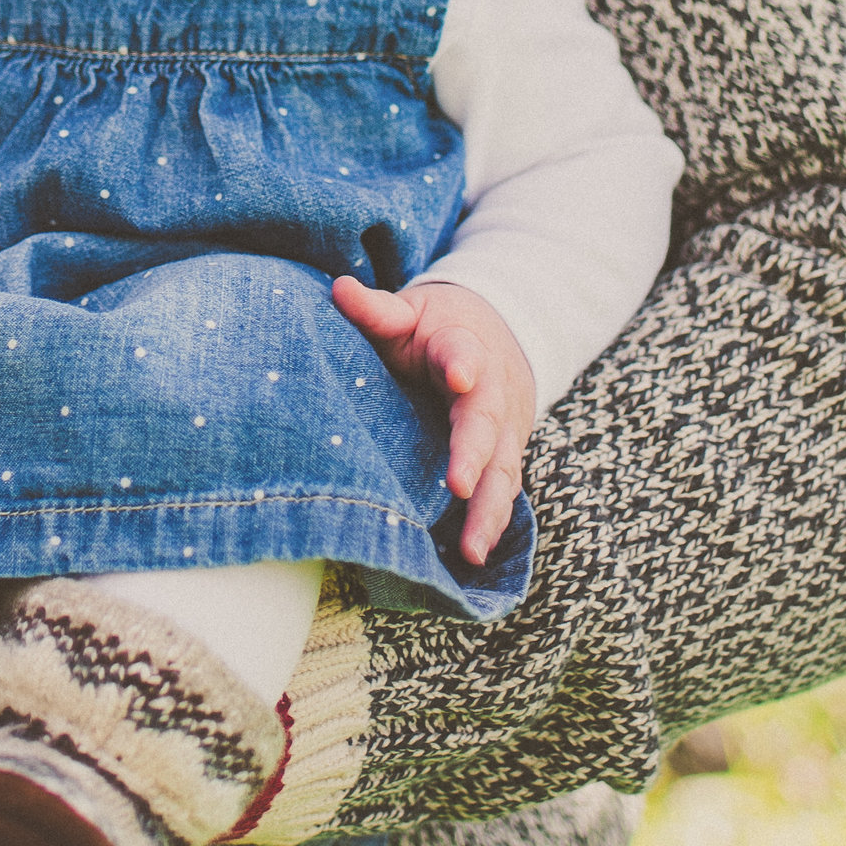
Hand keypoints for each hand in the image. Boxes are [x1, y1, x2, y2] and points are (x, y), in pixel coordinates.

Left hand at [330, 274, 537, 565]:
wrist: (495, 335)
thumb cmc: (436, 329)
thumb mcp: (409, 312)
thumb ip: (378, 310)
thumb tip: (339, 289)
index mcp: (462, 347)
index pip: (464, 353)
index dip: (462, 363)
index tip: (458, 375)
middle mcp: (491, 390)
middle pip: (487, 421)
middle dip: (475, 454)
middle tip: (459, 486)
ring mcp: (505, 427)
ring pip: (504, 468)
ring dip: (490, 509)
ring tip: (473, 550)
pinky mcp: (507, 455)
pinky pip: (504, 491)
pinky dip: (494, 523)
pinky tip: (475, 556)